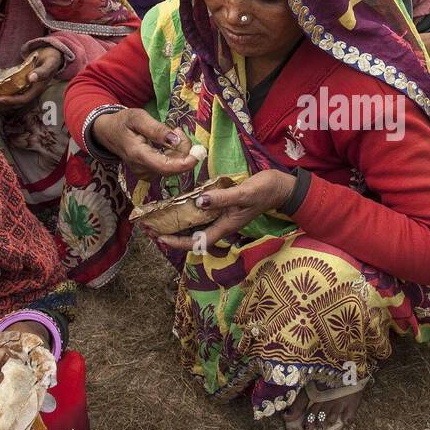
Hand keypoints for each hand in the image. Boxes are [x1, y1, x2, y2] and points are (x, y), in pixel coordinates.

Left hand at [0, 46, 64, 112]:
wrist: (53, 55)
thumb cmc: (52, 59)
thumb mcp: (50, 64)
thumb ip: (42, 72)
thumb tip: (32, 78)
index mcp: (36, 89)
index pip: (23, 99)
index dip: (11, 100)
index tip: (0, 99)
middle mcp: (28, 90)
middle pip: (11, 101)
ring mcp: (21, 87)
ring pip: (5, 96)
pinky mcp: (15, 82)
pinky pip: (4, 88)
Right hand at [91, 107, 200, 180]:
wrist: (108, 132)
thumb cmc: (123, 122)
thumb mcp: (138, 117)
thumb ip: (157, 129)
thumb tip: (175, 140)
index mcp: (138, 155)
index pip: (165, 166)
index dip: (184, 163)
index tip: (197, 154)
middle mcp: (142, 169)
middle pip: (173, 167)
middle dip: (183, 149)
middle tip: (176, 129)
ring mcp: (146, 173)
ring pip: (173, 167)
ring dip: (178, 150)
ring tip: (169, 133)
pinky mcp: (149, 173)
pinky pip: (169, 167)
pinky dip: (173, 155)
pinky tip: (166, 143)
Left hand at [157, 169, 295, 251]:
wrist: (280, 187)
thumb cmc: (264, 191)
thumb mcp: (243, 194)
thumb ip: (222, 199)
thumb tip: (199, 202)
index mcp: (226, 226)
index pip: (197, 242)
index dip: (178, 243)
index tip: (160, 238)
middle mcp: (222, 224)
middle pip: (193, 236)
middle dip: (171, 235)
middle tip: (150, 228)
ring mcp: (223, 216)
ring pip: (196, 225)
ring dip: (177, 224)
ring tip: (158, 219)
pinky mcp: (224, 207)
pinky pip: (202, 214)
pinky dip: (188, 212)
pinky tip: (179, 205)